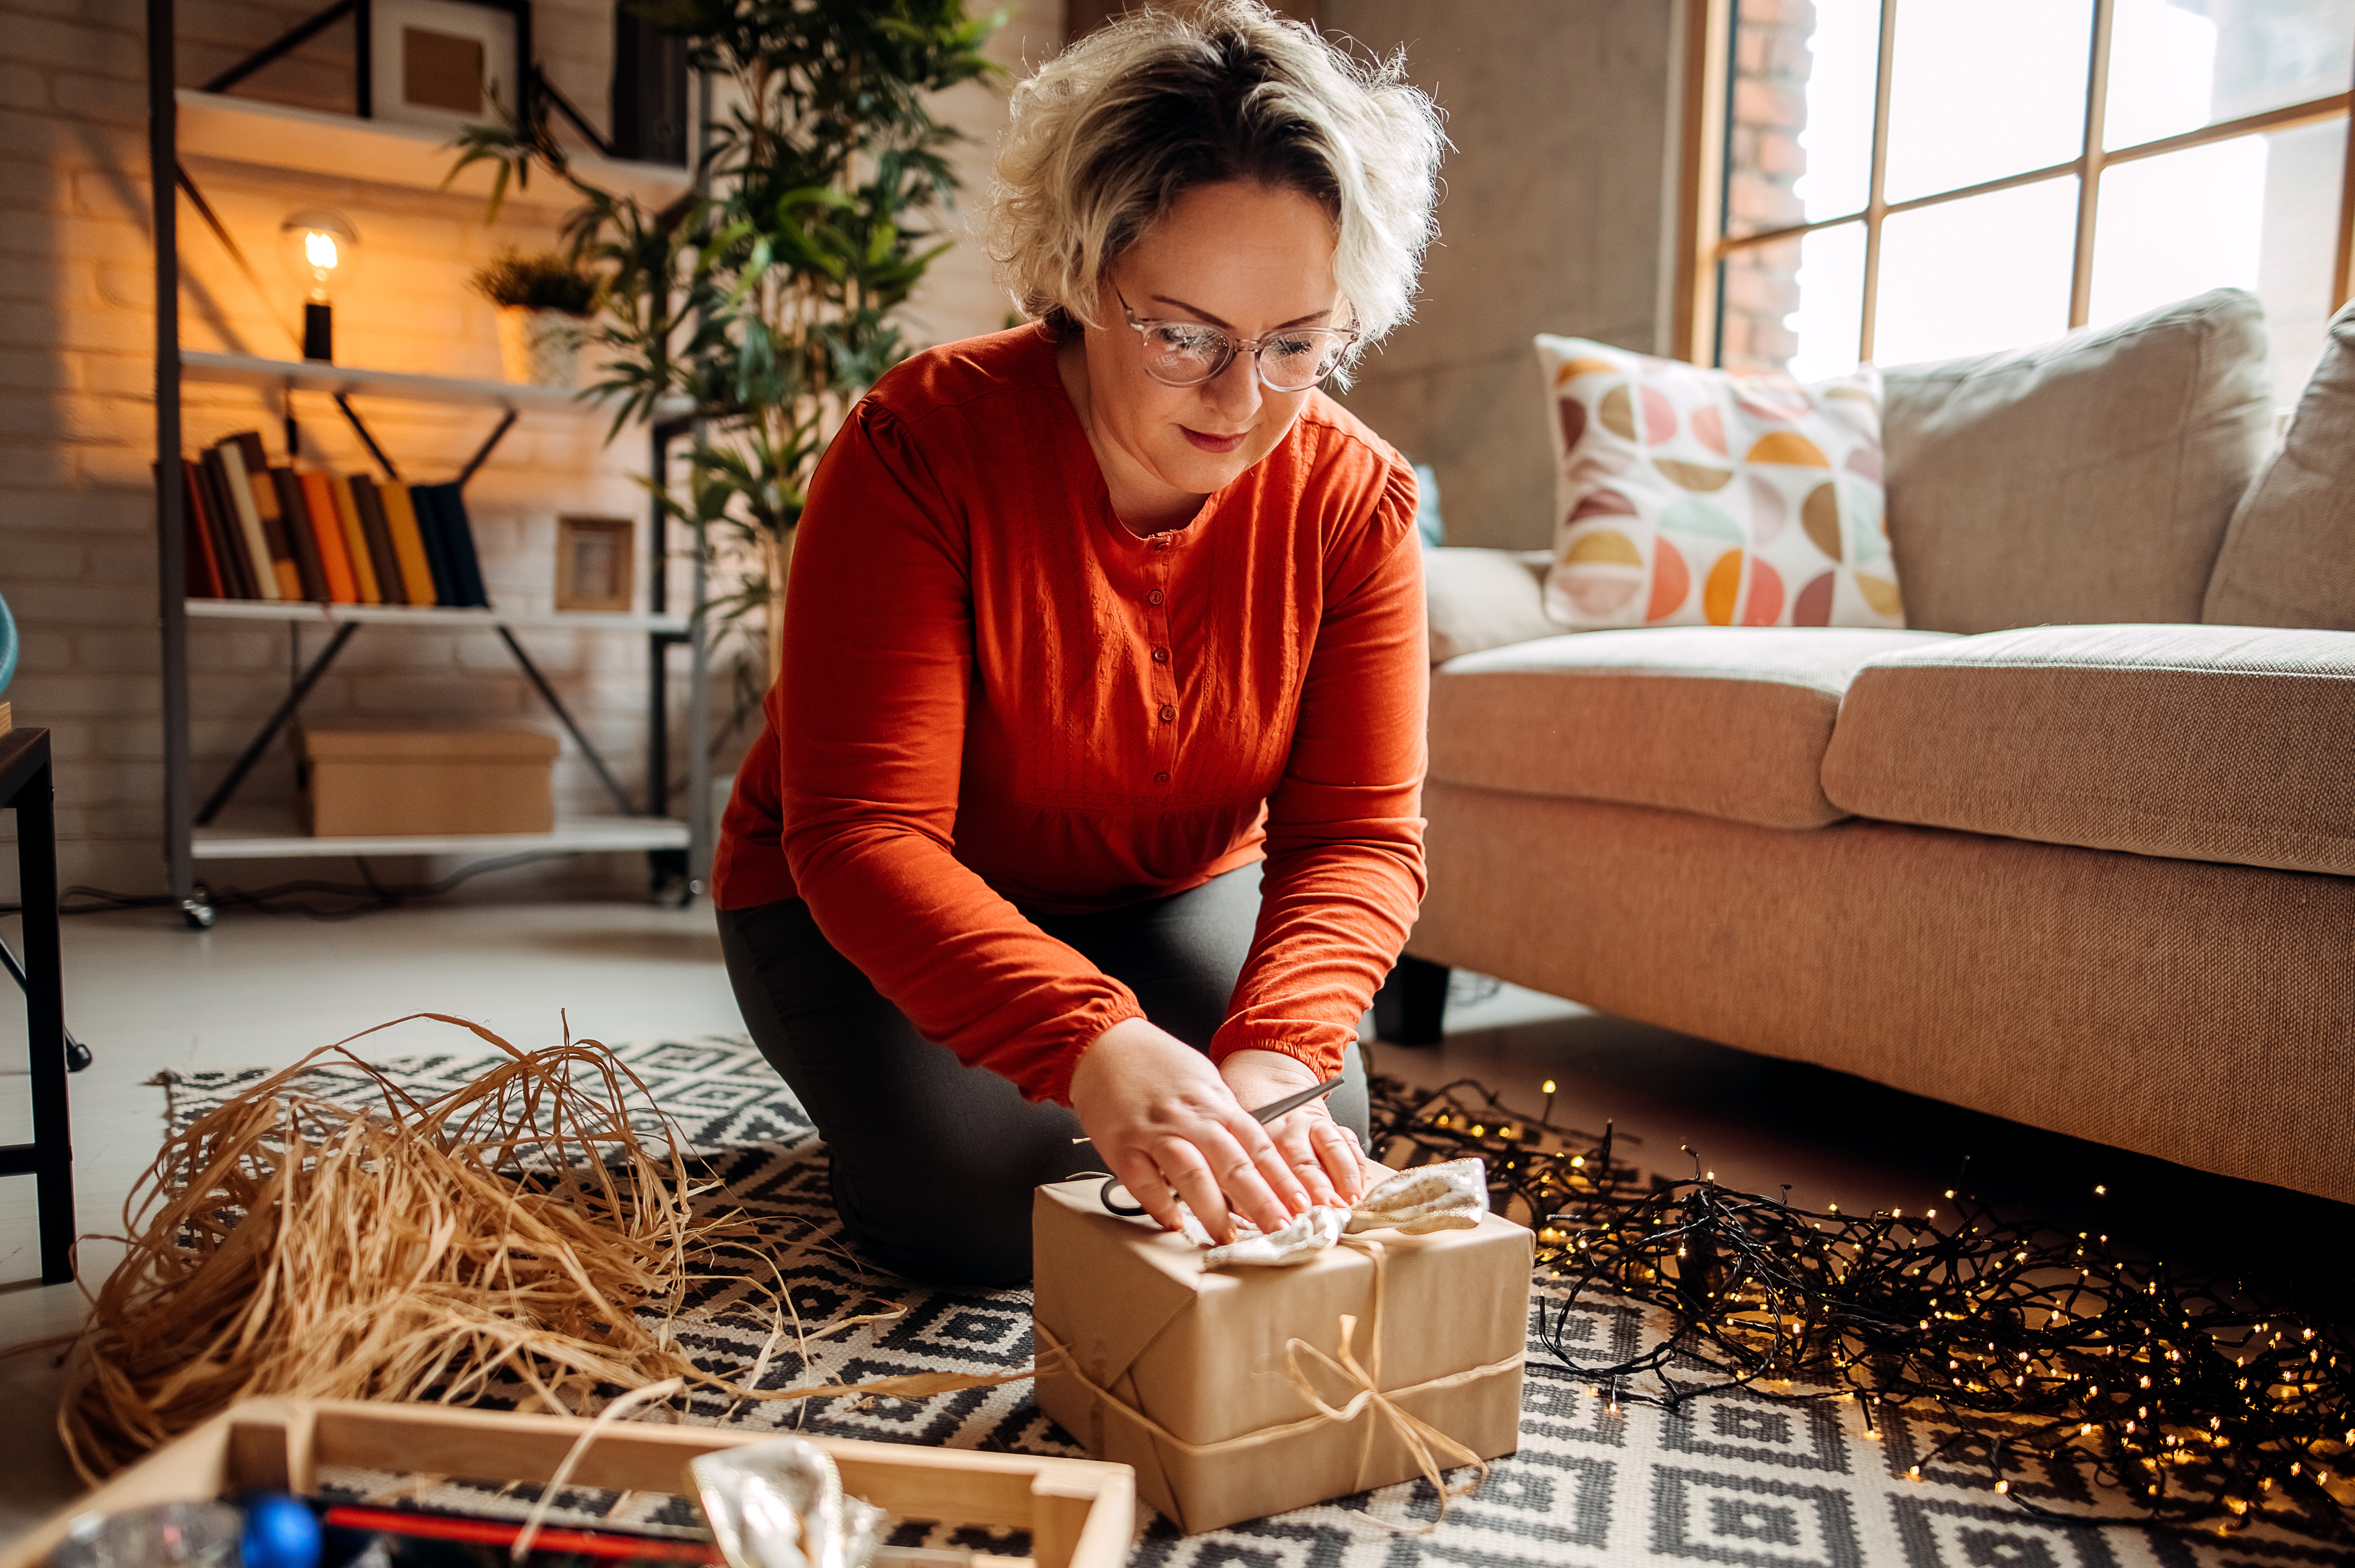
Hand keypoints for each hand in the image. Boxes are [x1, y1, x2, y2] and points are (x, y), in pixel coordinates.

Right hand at [1068, 1019, 1312, 1242]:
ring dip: (1213, 1211)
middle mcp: (1190, 1118)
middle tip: (1281, 1231)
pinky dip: (1158, 1204)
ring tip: (1227, 1238)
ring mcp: (1155, 1132)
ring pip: (1192, 1174)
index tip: (1302, 1206)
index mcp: (1216, 1104)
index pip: (1258, 1147)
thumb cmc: (1157, 1066)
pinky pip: (1143, 1181)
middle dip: (1261, 1202)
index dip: (1282, 1180)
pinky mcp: (1121, 1145)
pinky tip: (1172, 1222)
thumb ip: (1227, 1120)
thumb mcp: (1204, 1083)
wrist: (1104, 1046)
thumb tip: (1253, 1160)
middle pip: (1234, 1164)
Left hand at [1220, 1049, 1375, 1209]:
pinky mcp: (1329, 1122)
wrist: (1264, 1075)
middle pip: (1305, 1161)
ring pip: (1332, 1148)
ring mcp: (1313, 1123)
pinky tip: (1360, 1186)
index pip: (1273, 1167)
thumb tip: (1244, 1212)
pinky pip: (1347, 1141)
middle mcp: (1289, 1128)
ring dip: (1344, 1176)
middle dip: (1319, 1188)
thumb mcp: (1234, 1137)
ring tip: (1350, 1200)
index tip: (1292, 1214)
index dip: (1284, 1192)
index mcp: (1261, 1134)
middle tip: (1327, 1209)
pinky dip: (1356, 1164)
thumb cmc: (1246, 1111)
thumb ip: (1239, 1172)